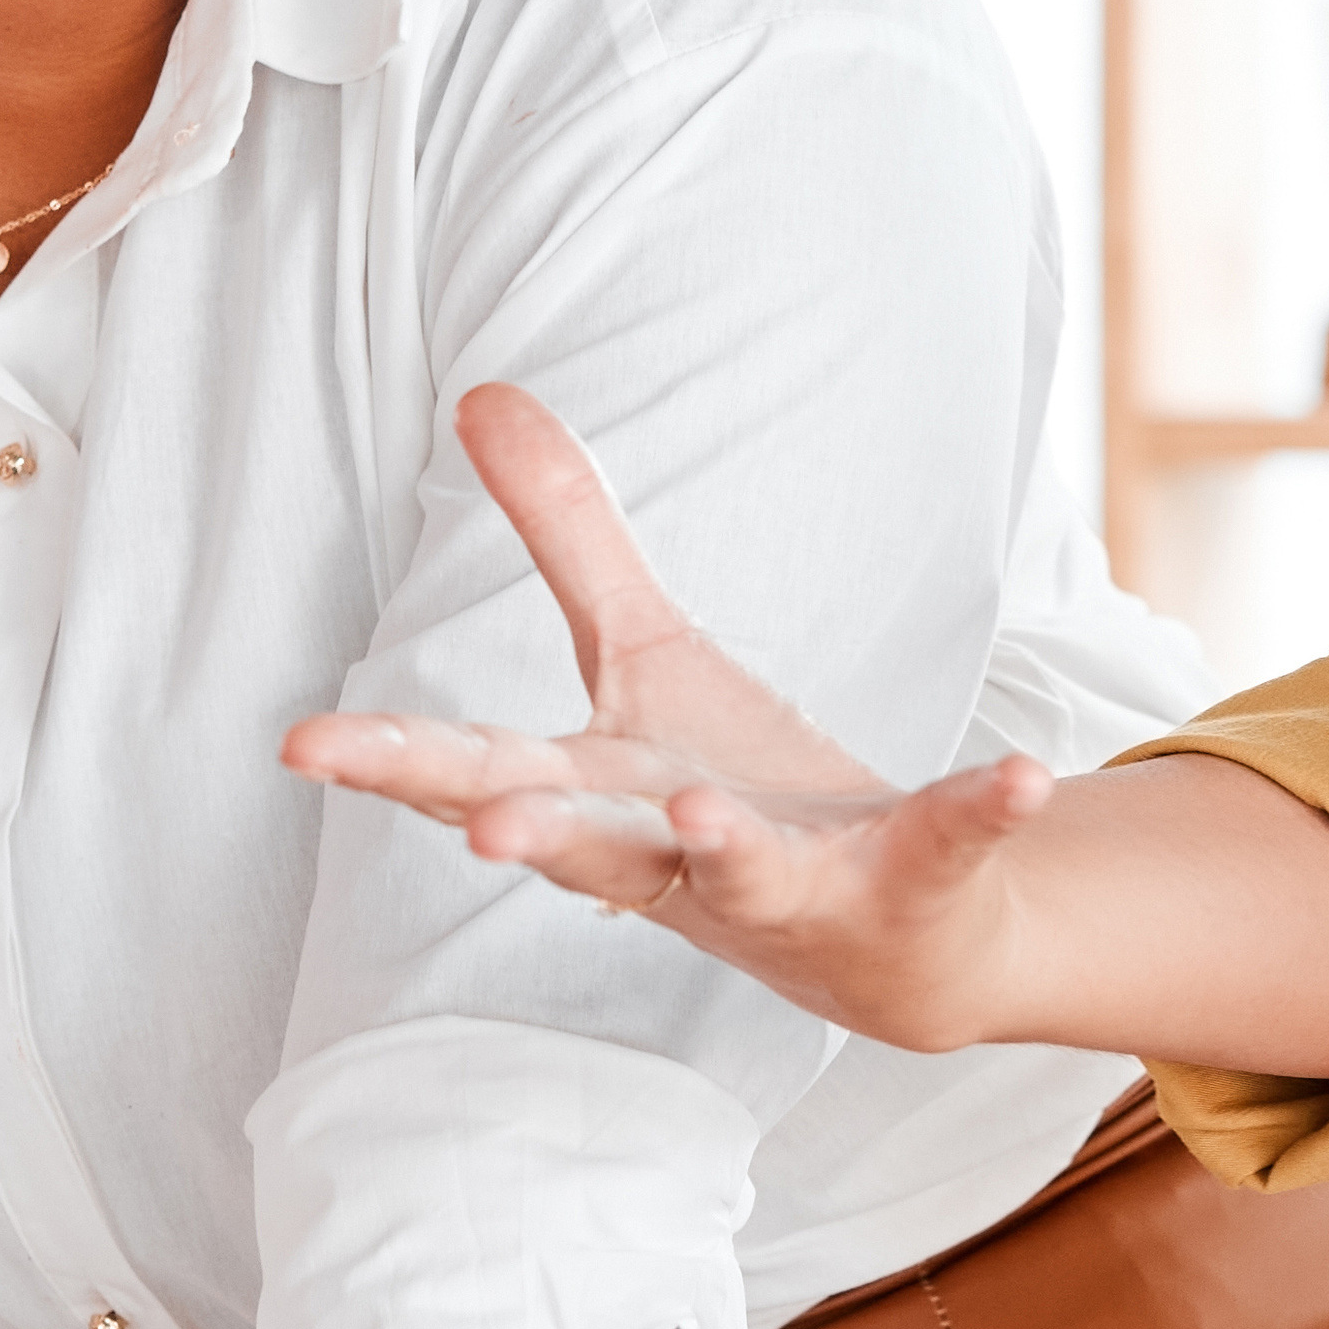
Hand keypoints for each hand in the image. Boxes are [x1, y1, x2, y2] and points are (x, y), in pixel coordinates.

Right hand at [282, 387, 1075, 1048]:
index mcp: (601, 795)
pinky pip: (948, 844)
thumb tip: (479, 392)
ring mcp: (792, 886)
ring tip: (705, 814)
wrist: (891, 936)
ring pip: (747, 877)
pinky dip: (985, 810)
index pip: (478, 772)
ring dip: (725, 849)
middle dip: (534, 834)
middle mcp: (676, 859)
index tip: (300, 747)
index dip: (389, 760)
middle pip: (589, 851)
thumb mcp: (642, 658)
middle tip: (475, 825)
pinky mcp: (907, 887)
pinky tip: (1027, 772)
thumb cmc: (731, 794)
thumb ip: (563, 538)